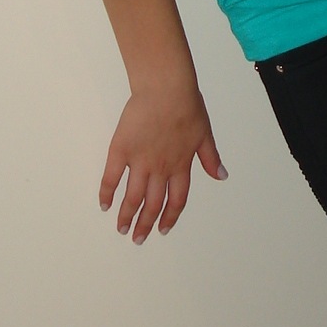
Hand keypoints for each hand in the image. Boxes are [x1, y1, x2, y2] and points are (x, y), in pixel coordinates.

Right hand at [99, 82, 226, 243]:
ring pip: (133, 196)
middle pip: (153, 204)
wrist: (166, 87)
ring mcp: (140, 160)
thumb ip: (211, 158)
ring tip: (121, 229)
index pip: (177, 200)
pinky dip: (107, 193)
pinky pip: (112, 177)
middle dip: (145, 224)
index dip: (170, 216)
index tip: (163, 229)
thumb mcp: (205, 133)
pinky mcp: (121, 149)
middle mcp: (161, 168)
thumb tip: (222, 176)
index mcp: (181, 165)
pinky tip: (104, 205)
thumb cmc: (187, 105)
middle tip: (138, 238)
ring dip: (127, 216)